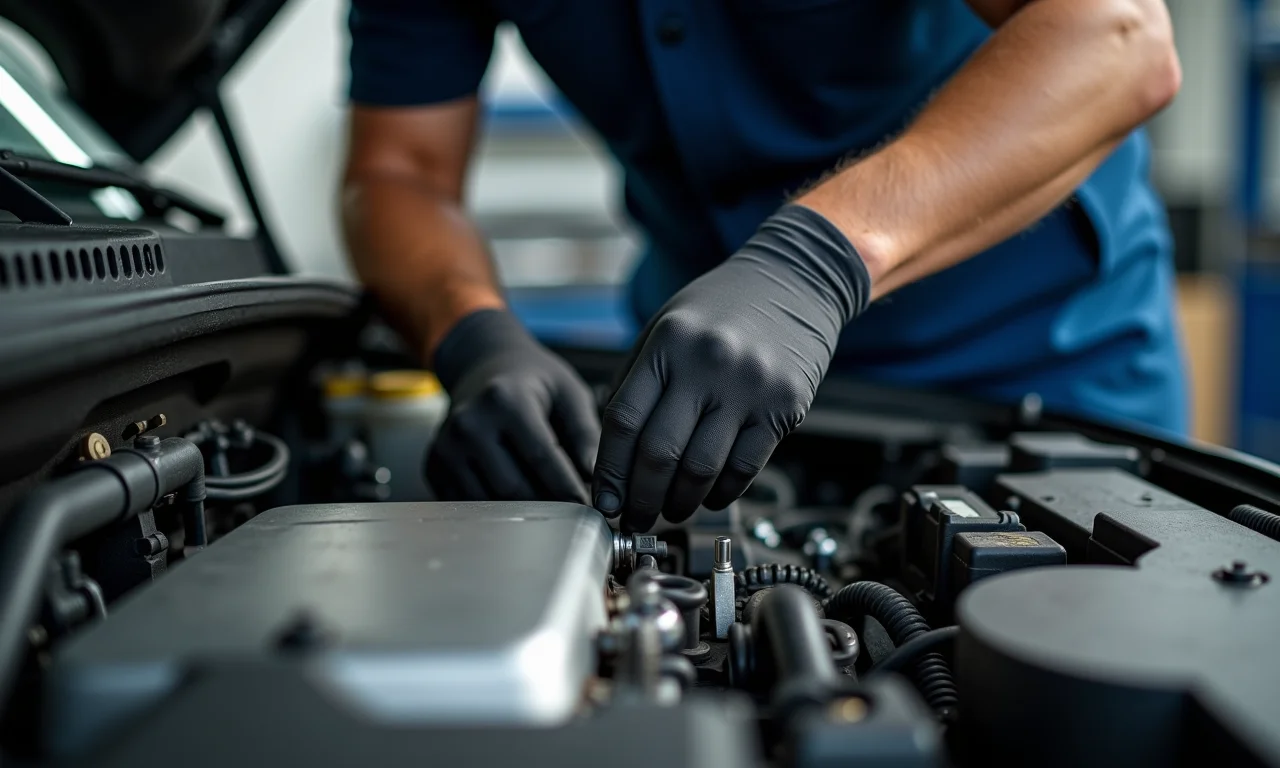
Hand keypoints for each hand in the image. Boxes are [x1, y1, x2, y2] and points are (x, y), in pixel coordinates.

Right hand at [426, 310, 598, 501]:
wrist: (482, 366)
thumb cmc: (533, 381)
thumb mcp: (569, 393)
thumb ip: (586, 433)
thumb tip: (595, 476)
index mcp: (504, 400)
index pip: (541, 458)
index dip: (569, 489)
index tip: (590, 509)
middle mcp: (469, 423)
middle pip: (515, 488)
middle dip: (549, 506)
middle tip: (574, 514)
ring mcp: (446, 446)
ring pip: (491, 503)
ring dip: (524, 513)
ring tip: (550, 508)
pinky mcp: (435, 465)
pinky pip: (469, 505)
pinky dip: (497, 512)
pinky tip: (518, 502)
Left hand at [592, 206, 870, 530]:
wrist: (797, 280)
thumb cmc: (722, 308)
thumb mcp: (664, 327)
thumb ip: (636, 382)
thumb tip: (611, 455)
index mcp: (667, 344)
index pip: (623, 422)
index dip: (609, 472)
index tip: (603, 501)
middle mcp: (706, 364)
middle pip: (658, 454)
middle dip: (641, 500)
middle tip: (635, 519)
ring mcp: (748, 386)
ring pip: (701, 469)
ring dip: (680, 504)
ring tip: (671, 511)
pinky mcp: (784, 406)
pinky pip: (745, 467)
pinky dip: (721, 493)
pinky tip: (708, 496)